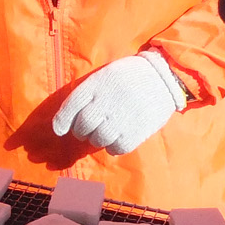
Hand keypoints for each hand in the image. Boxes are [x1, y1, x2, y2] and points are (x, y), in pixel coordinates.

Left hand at [52, 52, 187, 155]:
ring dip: (97, 139)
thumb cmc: (130, 77)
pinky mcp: (136, 131)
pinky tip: (119, 139)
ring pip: (97, 140)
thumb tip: (69, 121)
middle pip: (82, 126)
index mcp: (98, 84)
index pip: (71, 106)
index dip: (62, 121)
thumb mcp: (106, 75)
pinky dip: (113, 147)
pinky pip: (116, 148)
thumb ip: (89, 94)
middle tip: (88, 130)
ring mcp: (121, 118)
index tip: (60, 130)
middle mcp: (106, 101)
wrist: (164, 76)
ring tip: (106, 132)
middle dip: (81, 132)